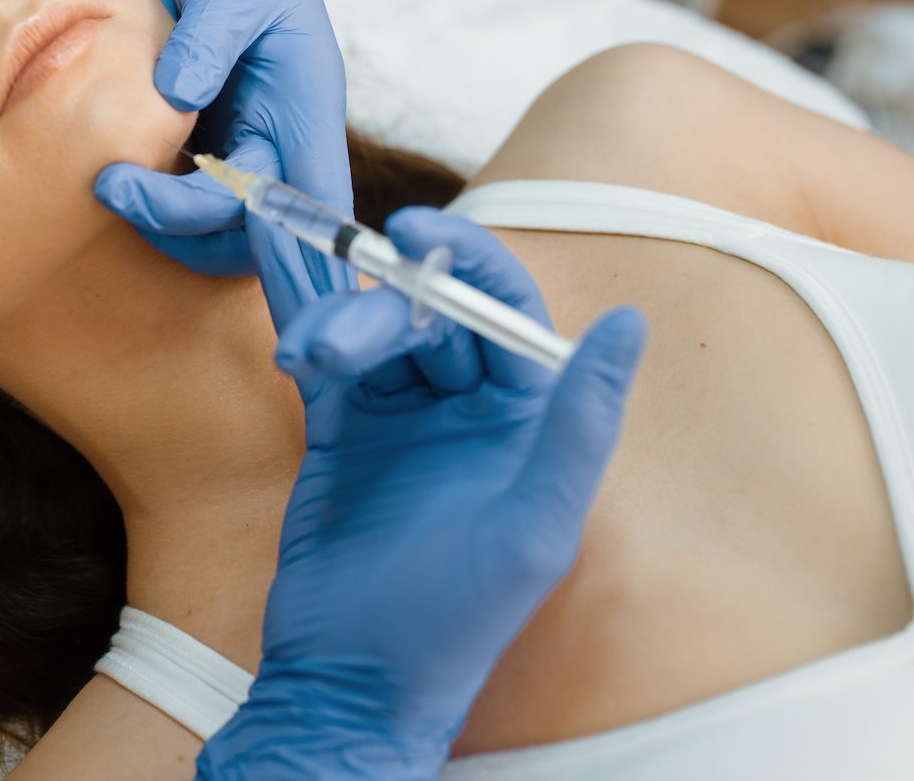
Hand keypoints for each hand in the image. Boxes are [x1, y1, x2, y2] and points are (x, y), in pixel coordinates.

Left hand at [91, 0, 351, 326]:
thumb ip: (211, 35)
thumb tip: (180, 97)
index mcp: (307, 105)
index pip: (318, 203)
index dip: (299, 253)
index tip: (237, 256)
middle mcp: (278, 138)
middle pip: (257, 232)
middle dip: (189, 227)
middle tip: (117, 188)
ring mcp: (236, 145)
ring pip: (215, 228)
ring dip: (162, 221)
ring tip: (104, 180)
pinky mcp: (193, 142)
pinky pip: (178, 197)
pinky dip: (147, 199)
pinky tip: (107, 171)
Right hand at [195, 208, 647, 778]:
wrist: (352, 681)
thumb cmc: (458, 622)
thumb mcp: (537, 527)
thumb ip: (581, 421)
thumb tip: (629, 321)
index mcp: (526, 419)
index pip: (505, 308)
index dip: (465, 258)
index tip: (414, 231)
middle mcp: (466, 406)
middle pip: (427, 313)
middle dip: (380, 311)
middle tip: (336, 347)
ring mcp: (399, 415)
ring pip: (371, 330)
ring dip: (335, 327)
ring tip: (304, 359)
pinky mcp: (339, 429)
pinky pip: (323, 358)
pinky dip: (301, 325)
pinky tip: (283, 318)